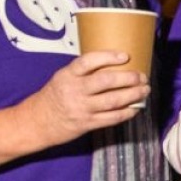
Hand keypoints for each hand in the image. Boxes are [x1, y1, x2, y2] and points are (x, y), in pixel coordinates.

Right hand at [22, 51, 148, 146]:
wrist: (36, 122)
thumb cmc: (55, 96)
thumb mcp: (63, 78)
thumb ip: (84, 72)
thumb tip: (116, 64)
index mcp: (67, 75)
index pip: (88, 62)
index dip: (108, 57)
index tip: (125, 55)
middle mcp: (74, 91)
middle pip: (105, 81)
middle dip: (129, 78)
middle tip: (142, 76)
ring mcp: (81, 108)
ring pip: (113, 100)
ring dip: (133, 95)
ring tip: (144, 90)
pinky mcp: (87, 124)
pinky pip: (112, 118)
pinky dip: (127, 112)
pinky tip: (136, 107)